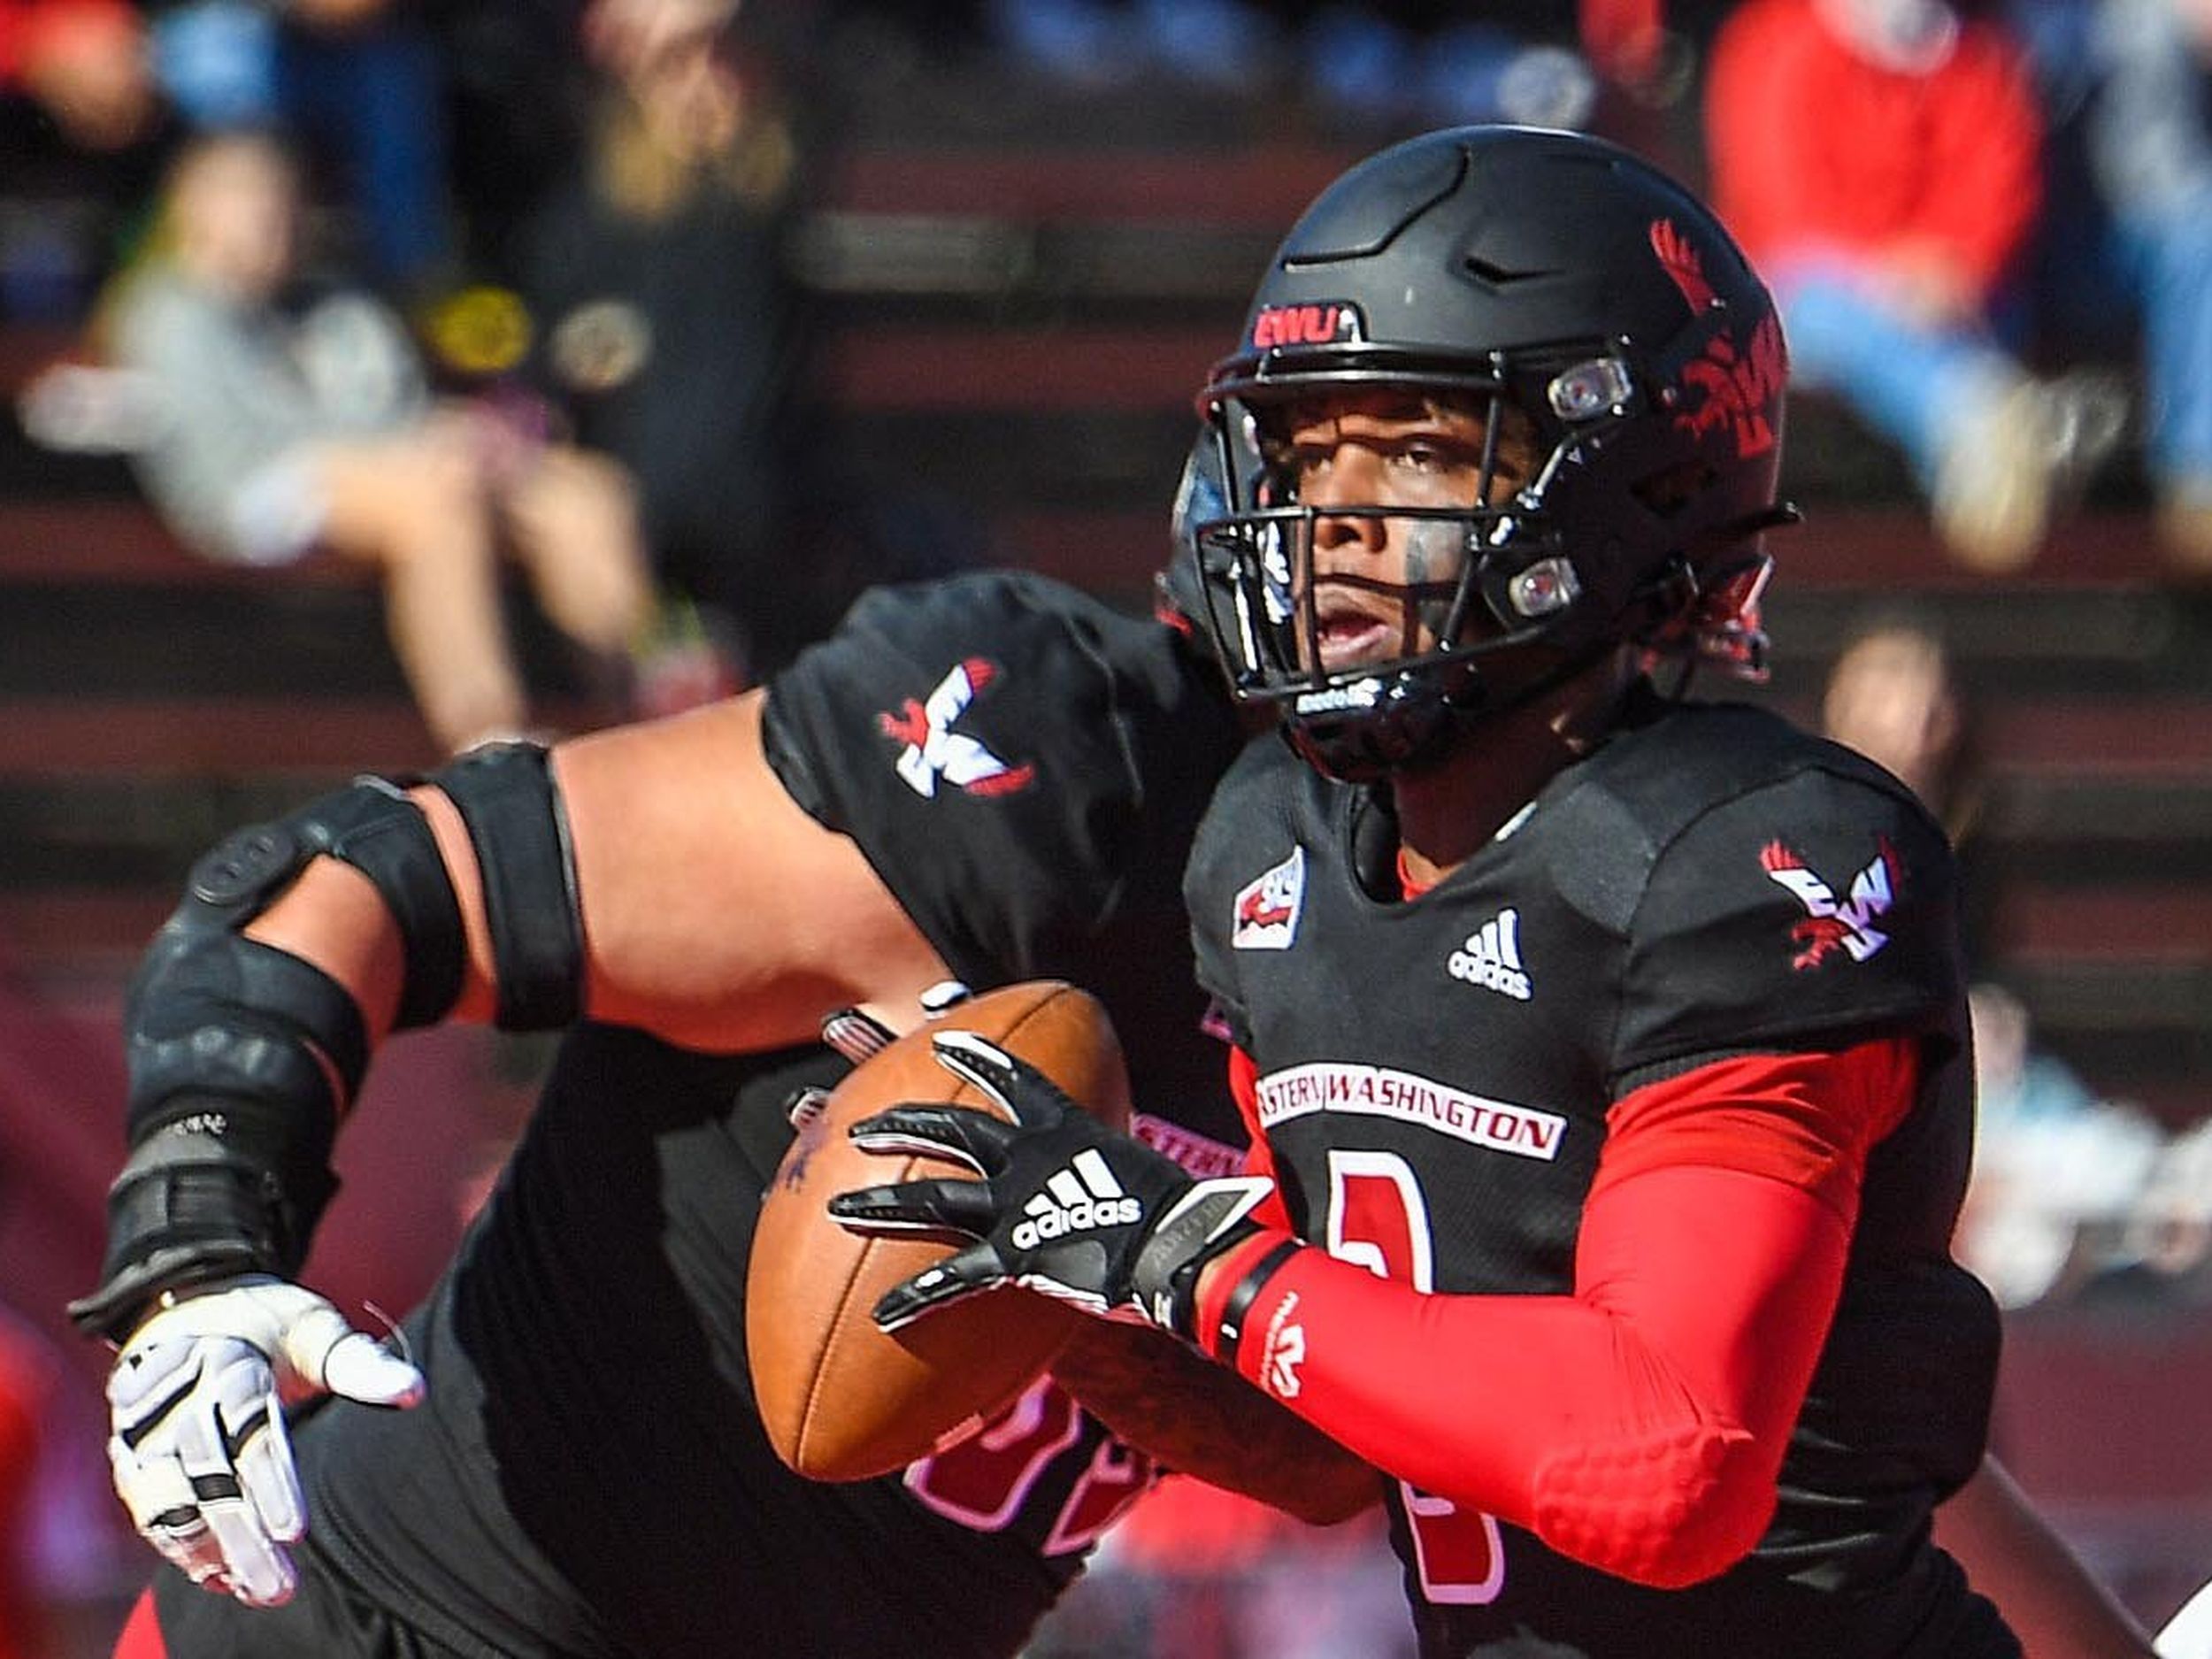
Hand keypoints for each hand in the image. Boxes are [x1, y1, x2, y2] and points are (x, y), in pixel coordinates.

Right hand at [103, 1276, 424, 1605]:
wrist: (185, 1301)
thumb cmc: (268, 1323)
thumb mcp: (313, 1329)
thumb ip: (358, 1363)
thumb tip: (414, 1391)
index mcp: (230, 1360)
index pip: (249, 1428)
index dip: (270, 1481)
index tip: (294, 1531)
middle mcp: (179, 1394)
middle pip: (207, 1473)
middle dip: (242, 1534)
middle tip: (280, 1588)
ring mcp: (144, 1426)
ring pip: (167, 1499)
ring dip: (205, 1549)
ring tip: (251, 1589)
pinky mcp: (126, 1452)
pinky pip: (146, 1508)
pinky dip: (177, 1545)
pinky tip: (218, 1577)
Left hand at [828, 1030, 1271, 1333]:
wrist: (1183, 1251)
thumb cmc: (1181, 1216)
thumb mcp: (1146, 1173)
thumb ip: (1116, 1168)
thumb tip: (1132, 1169)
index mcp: (1066, 1127)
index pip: (1015, 1077)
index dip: (976, 1054)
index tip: (942, 1032)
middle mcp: (1031, 1156)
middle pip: (953, 1125)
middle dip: (901, 1119)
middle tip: (859, 1124)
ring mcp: (1017, 1204)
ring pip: (933, 1195)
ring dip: (881, 1202)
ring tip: (835, 1209)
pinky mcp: (1015, 1254)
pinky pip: (953, 1276)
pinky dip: (915, 1298)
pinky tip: (882, 1315)